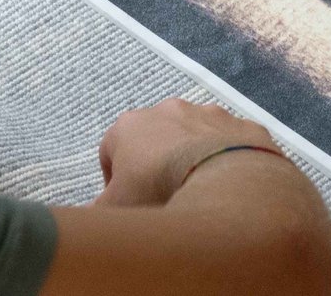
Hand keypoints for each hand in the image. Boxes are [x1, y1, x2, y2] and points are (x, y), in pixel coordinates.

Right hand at [94, 98, 280, 207]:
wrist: (223, 181)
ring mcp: (209, 114)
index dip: (114, 179)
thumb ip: (96, 214)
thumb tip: (90, 221)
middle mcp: (169, 109)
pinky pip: (231, 142)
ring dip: (193, 157)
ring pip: (195, 136)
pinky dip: (228, 159)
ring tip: (196, 190)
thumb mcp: (114, 210)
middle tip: (161, 196)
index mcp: (130, 124)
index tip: (125, 201)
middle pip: (154, 138)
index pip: (110, 150)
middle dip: (155, 163)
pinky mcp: (241, 124)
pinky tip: (226, 185)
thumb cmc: (159, 190)